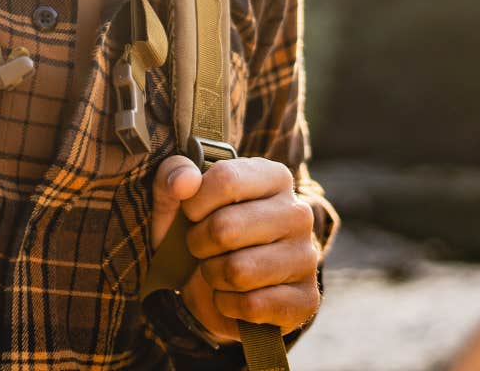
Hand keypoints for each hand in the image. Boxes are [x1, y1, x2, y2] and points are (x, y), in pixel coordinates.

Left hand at [149, 154, 320, 341]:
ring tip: (219, 269)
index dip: (194, 203)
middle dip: (199, 245)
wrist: (214, 288)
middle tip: (204, 247)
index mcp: (274, 177)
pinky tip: (234, 296)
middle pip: (225, 229)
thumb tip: (185, 180)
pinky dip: (229, 305)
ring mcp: (307, 257)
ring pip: (238, 272)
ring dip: (213, 276)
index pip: (226, 179)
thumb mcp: (178, 199)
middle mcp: (298, 213)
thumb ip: (173, 174)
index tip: (192, 214)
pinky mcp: (306, 298)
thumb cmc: (200, 233)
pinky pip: (252, 306)